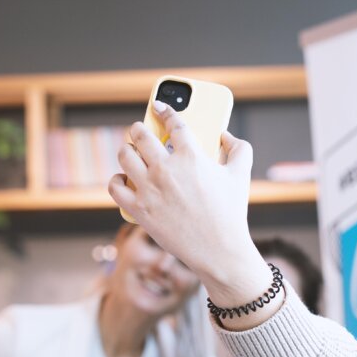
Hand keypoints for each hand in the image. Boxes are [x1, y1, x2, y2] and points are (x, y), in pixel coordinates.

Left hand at [109, 103, 270, 310]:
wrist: (219, 250)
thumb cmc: (231, 213)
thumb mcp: (241, 175)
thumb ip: (238, 148)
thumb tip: (224, 135)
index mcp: (191, 156)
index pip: (174, 123)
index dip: (165, 110)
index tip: (159, 106)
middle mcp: (166, 168)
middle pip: (141, 135)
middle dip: (139, 129)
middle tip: (140, 130)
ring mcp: (149, 189)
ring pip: (125, 156)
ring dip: (127, 150)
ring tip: (131, 152)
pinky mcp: (138, 209)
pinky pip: (115, 187)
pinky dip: (116, 180)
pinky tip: (123, 179)